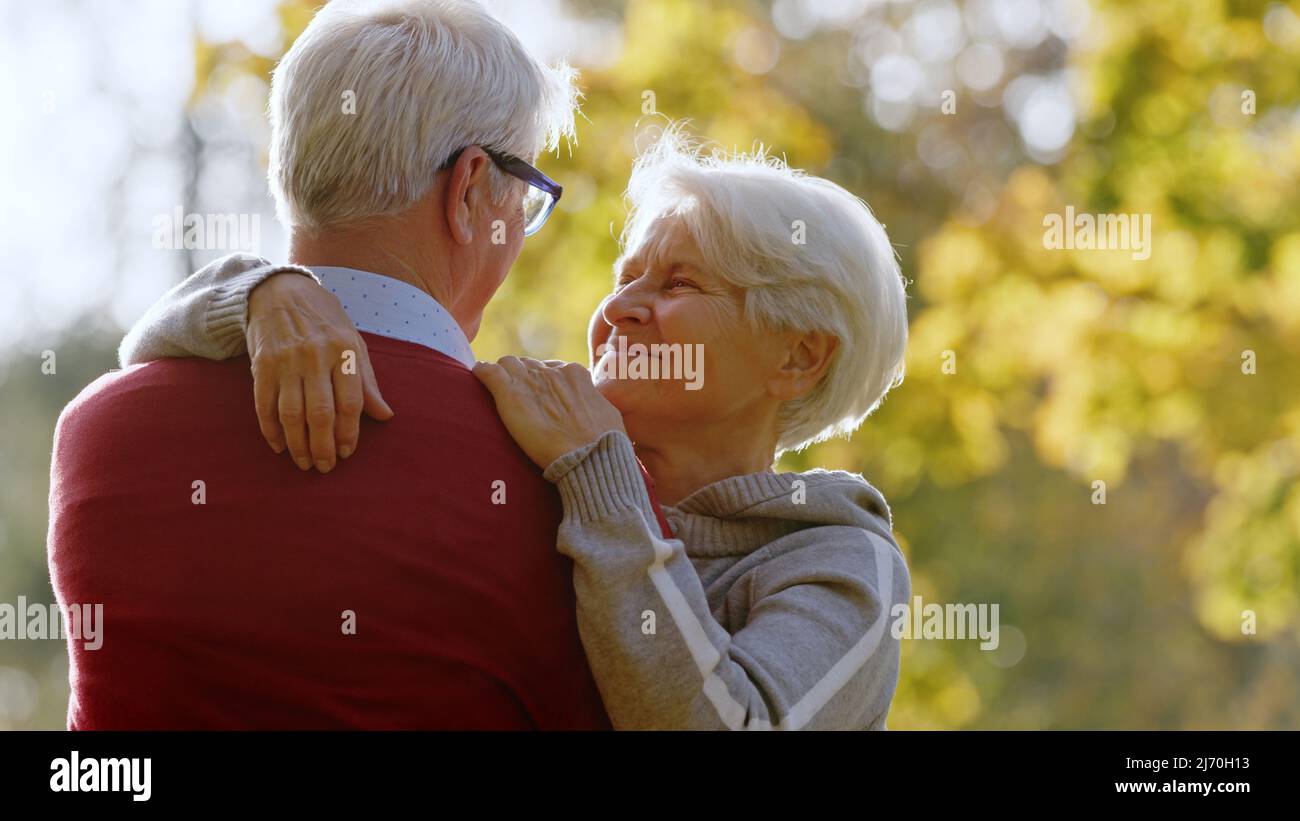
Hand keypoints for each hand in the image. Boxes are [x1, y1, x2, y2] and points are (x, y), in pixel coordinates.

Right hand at [247, 273, 393, 471]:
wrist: (278, 291)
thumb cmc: (324, 320)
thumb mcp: (353, 342)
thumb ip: (367, 381)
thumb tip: (385, 416)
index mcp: (344, 350)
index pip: (349, 403)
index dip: (349, 433)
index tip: (348, 452)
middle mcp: (315, 356)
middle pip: (320, 413)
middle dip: (323, 446)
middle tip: (326, 467)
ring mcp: (285, 361)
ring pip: (291, 414)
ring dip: (298, 444)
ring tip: (305, 463)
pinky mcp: (261, 365)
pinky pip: (264, 405)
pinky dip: (271, 430)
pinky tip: (280, 446)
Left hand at [472, 356, 625, 469]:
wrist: (590, 457)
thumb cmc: (604, 443)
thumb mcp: (607, 414)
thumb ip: (593, 403)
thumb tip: (593, 405)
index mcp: (574, 374)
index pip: (549, 368)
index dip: (541, 381)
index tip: (537, 394)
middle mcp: (550, 372)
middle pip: (527, 365)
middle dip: (521, 377)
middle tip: (517, 396)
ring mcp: (529, 381)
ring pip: (507, 364)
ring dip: (502, 374)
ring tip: (495, 388)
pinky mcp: (509, 394)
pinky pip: (487, 372)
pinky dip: (481, 373)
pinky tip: (478, 377)